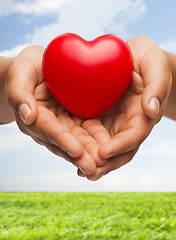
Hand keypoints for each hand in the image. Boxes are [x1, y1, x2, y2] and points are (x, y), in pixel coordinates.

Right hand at [6, 46, 108, 174]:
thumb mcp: (21, 71)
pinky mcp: (74, 120)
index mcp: (34, 116)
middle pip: (65, 142)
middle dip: (80, 155)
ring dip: (90, 153)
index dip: (62, 140)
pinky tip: (109, 148)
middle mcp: (48, 125)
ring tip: (104, 164)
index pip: (49, 129)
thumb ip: (18, 92)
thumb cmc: (28, 67)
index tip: (77, 151)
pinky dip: (97, 141)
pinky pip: (86, 131)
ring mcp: (62, 124)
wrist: (40, 67)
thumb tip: (27, 116)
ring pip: (77, 140)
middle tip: (95, 168)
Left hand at [78, 35, 171, 179]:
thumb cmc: (145, 58)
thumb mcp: (154, 64)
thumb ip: (156, 85)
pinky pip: (92, 136)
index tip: (103, 153)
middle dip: (106, 163)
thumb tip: (151, 110)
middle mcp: (129, 123)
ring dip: (94, 161)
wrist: (132, 57)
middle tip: (88, 172)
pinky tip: (71, 153)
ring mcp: (114, 123)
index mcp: (143, 114)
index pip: (134, 135)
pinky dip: (84, 147)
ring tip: (79, 170)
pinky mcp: (100, 118)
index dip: (121, 146)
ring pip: (105, 147)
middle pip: (120, 150)